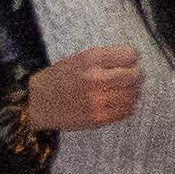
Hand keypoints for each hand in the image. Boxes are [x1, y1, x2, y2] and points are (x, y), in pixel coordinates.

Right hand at [25, 46, 142, 132]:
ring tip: (123, 90)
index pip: (130, 56)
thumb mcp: (80, 58)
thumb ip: (106, 58)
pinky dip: (127, 106)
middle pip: (135, 76)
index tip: (128, 62)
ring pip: (133, 95)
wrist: (38, 102)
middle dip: (136, 75)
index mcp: (91, 59)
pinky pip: (127, 111)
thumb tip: (134, 62)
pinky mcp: (98, 118)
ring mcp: (98, 100)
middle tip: (132, 76)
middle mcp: (96, 79)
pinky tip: (118, 102)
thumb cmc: (60, 78)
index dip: (131, 58)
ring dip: (133, 92)